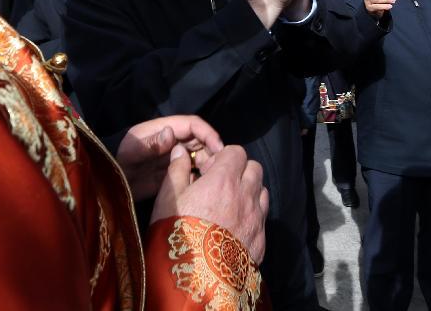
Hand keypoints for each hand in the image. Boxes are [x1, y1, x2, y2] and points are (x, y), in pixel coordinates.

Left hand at [116, 115, 222, 200]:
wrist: (106, 187)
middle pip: (199, 139)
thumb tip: (172, 132)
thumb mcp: (131, 152)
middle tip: (219, 167)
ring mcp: (171, 156)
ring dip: (207, 163)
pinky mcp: (171, 172)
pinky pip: (191, 170)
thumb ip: (150, 143)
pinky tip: (202, 185)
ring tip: (212, 177)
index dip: (207, 133)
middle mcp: (170, 140)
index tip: (219, 147)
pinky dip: (199, 175)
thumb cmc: (116, 164)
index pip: (192, 124)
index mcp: (162, 129)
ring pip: (197, 155)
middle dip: (211, 150)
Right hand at [151, 144, 269, 263]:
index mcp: (224, 180)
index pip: (237, 152)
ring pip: (262, 192)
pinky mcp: (261, 240)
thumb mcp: (167, 199)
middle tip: (222, 185)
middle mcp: (246, 195)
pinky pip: (263, 218)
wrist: (192, 280)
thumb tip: (181, 152)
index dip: (225, 157)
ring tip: (231, 205)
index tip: (211, 169)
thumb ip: (177, 171)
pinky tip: (236, 226)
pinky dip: (253, 216)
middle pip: (255, 169)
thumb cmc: (175, 233)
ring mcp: (256, 218)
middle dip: (241, 171)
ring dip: (250, 192)